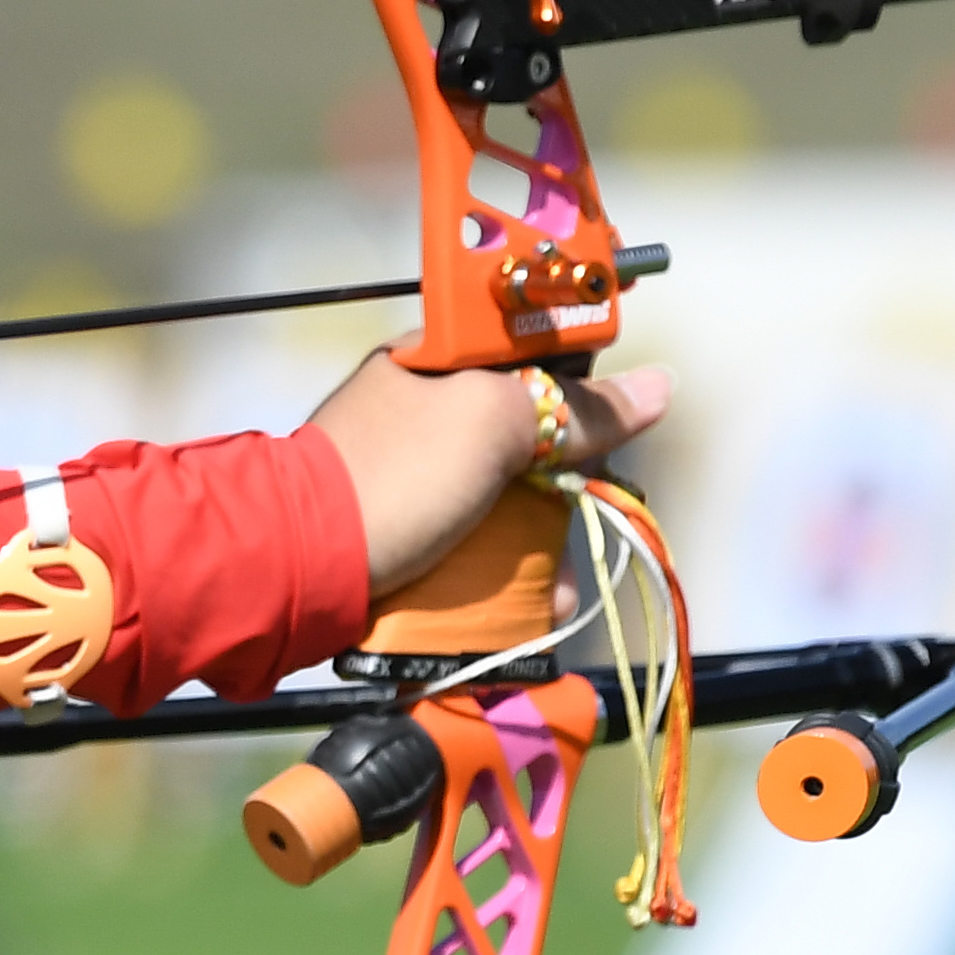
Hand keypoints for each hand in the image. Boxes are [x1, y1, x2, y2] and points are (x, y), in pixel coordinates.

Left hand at [304, 346, 668, 596]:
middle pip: (528, 433)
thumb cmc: (395, 475)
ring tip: (558, 589)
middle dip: (567, 482)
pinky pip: (479, 542)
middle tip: (586, 511)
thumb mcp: (491, 423)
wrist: (294, 564)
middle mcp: (425, 410)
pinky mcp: (410, 532)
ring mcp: (416, 475)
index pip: (529, 349)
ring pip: (510, 497)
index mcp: (436, 360)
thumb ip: (574, 406)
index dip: (576, 383)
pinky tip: (537, 605)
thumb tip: (660, 385)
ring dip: (546, 543)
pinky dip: (512, 572)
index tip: (602, 426)